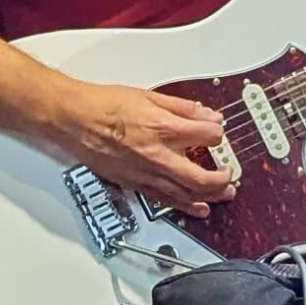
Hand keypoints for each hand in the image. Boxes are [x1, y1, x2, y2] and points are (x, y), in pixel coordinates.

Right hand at [56, 84, 237, 217]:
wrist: (75, 120)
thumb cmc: (105, 106)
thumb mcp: (150, 97)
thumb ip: (183, 108)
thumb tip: (207, 115)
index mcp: (164, 128)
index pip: (208, 136)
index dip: (218, 133)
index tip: (218, 132)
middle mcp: (158, 155)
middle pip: (202, 177)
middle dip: (222, 178)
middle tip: (230, 175)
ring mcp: (146, 173)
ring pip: (186, 194)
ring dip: (210, 196)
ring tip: (224, 195)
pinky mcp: (135, 184)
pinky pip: (165, 200)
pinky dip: (185, 206)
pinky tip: (197, 208)